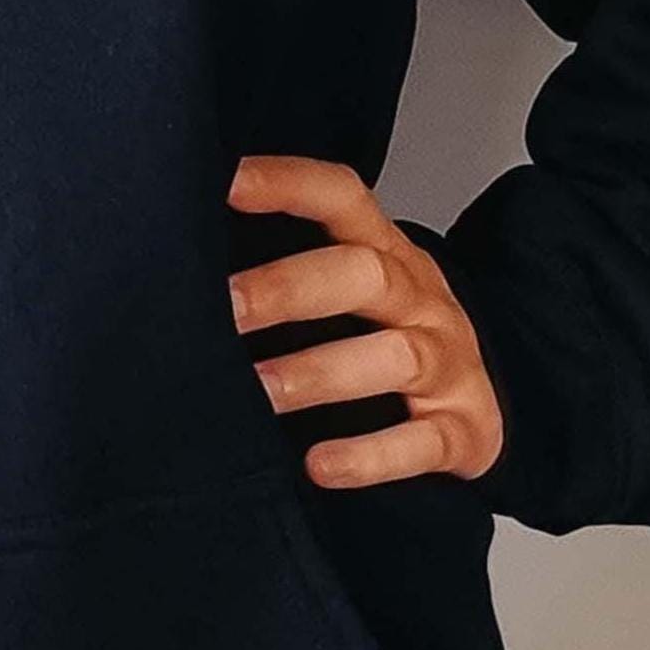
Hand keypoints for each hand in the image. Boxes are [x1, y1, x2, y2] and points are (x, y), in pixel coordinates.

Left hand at [227, 154, 504, 489]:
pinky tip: (318, 466)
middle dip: (291, 288)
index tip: (223, 183)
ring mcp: (448, 362)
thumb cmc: (379, 337)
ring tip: (259, 391)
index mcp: (383, 251)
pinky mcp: (463, 430)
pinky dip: (371, 455)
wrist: (472, 407)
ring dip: (320, 372)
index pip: (340, 198)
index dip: (286, 183)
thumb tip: (176, 256)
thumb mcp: (345, 290)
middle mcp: (420, 298)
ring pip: (396, 355)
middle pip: (366, 274)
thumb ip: (281, 268)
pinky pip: (424, 442)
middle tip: (226, 309)